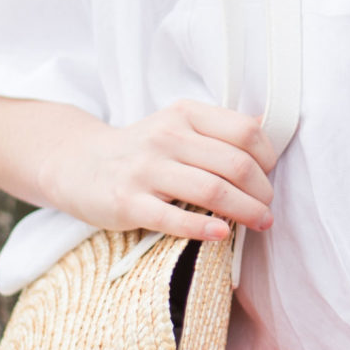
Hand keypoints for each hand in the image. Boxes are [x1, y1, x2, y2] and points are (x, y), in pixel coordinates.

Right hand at [44, 100, 277, 242]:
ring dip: (245, 211)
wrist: (79, 164)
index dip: (267, 157)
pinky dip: (203, 228)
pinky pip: (173, 218)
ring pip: (212, 190)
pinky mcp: (128, 203)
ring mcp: (146, 169)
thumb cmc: (142, 150)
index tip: (269, 176)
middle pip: (235, 164)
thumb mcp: (179, 125)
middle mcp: (166, 137)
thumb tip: (267, 123)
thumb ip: (220, 128)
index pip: (245, 131)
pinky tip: (221, 235)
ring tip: (260, 223)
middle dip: (262, 191)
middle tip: (268, 208)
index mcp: (185, 114)